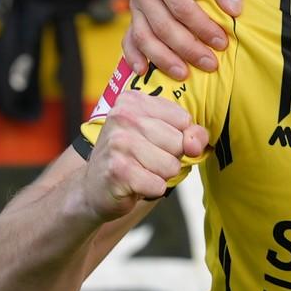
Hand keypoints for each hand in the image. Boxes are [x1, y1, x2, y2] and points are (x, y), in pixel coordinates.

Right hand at [80, 90, 210, 220]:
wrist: (95, 188)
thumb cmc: (134, 158)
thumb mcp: (163, 136)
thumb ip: (191, 133)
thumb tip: (194, 144)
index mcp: (134, 100)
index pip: (184, 120)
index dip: (178, 138)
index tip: (156, 142)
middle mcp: (122, 116)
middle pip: (178, 143)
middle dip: (170, 158)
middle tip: (145, 159)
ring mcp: (117, 143)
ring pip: (171, 165)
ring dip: (160, 175)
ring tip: (140, 171)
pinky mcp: (117, 170)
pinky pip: (158, 185)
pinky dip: (151, 189)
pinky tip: (133, 184)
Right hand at [125, 0, 246, 77]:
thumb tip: (233, 10)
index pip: (179, 6)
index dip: (201, 27)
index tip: (222, 43)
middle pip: (162, 25)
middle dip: (187, 48)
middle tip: (210, 64)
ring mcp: (135, 4)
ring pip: (143, 36)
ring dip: (163, 59)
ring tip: (184, 75)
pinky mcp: (135, 16)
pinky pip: (129, 39)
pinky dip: (134, 57)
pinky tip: (144, 72)